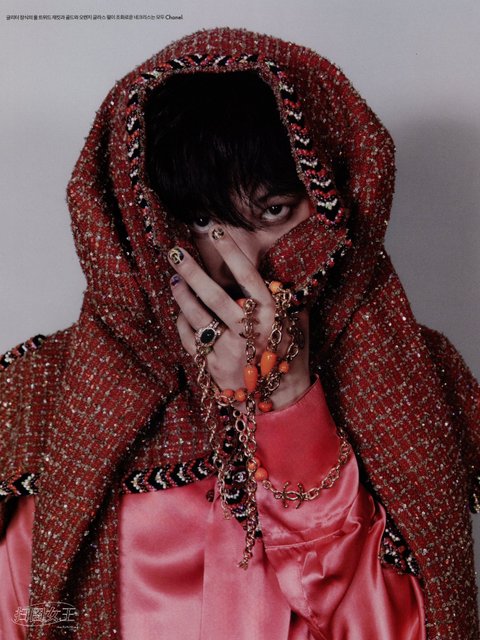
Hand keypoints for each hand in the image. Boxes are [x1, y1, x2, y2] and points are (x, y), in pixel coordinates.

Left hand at [167, 227, 310, 410]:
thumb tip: (279, 275)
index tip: (215, 231)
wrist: (279, 400)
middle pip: (214, 295)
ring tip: (175, 278)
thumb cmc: (290, 356)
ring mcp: (228, 350)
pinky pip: (190, 338)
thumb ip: (287, 300)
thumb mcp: (297, 325)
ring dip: (182, 294)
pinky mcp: (212, 366)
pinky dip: (183, 322)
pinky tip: (181, 310)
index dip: (231, 251)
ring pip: (197, 316)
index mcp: (271, 316)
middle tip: (175, 252)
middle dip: (192, 270)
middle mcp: (248, 331)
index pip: (248, 276)